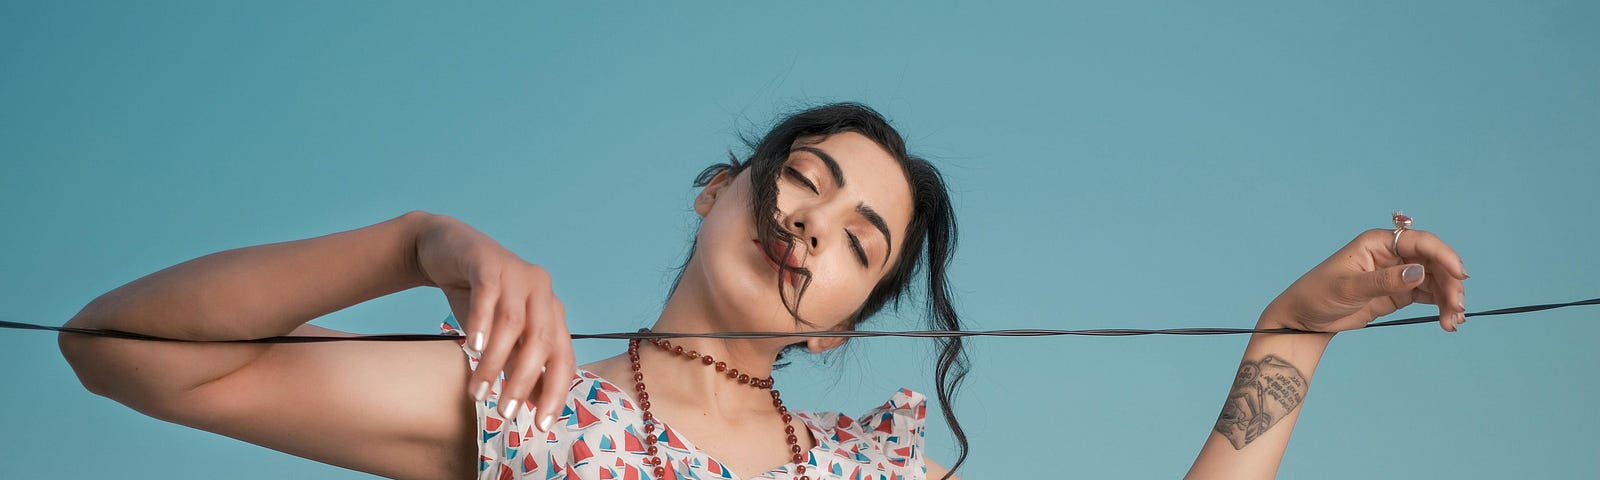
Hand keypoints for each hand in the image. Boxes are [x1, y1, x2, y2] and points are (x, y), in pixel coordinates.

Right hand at [414, 215, 572, 430]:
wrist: (446, 250)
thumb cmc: (479, 299)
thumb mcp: (502, 337)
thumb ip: (520, 365)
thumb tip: (538, 405)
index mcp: (552, 313)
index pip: (564, 358)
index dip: (556, 392)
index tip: (541, 426)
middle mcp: (542, 292)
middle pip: (542, 343)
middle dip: (524, 382)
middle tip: (504, 412)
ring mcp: (518, 274)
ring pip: (513, 324)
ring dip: (495, 361)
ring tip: (478, 391)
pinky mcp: (489, 262)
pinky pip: (489, 294)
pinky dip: (482, 322)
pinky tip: (471, 347)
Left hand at [1262, 227, 1468, 332]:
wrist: (1305, 318)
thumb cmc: (1318, 295)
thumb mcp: (1348, 288)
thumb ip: (1384, 281)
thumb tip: (1419, 273)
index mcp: (1378, 243)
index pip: (1420, 242)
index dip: (1444, 255)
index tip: (1460, 275)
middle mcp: (1392, 254)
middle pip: (1433, 262)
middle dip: (1450, 283)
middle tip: (1456, 308)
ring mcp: (1398, 274)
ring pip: (1435, 280)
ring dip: (1449, 298)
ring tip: (1452, 322)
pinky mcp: (1399, 292)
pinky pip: (1428, 295)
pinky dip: (1441, 306)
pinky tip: (1448, 320)